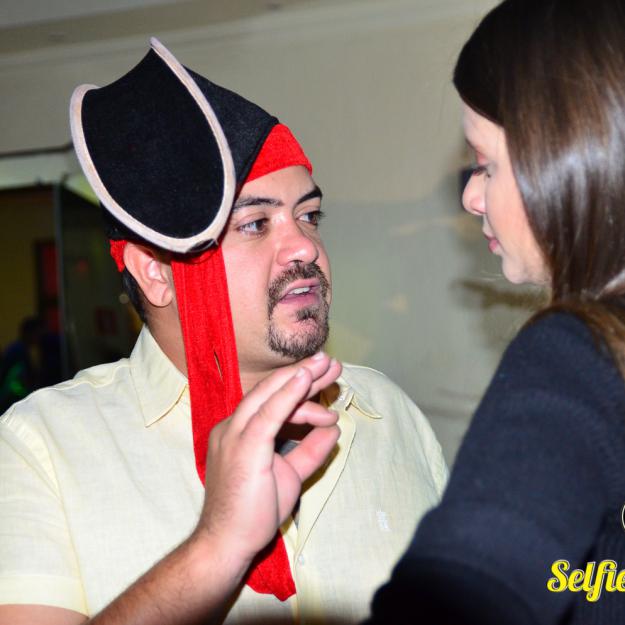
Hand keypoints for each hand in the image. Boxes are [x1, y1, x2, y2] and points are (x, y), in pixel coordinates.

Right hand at [196, 353, 341, 566]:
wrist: (228, 543)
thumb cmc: (253, 511)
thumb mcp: (290, 475)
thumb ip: (309, 451)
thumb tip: (334, 432)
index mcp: (240, 432)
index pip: (272, 403)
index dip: (299, 388)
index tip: (324, 377)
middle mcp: (234, 427)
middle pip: (271, 392)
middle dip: (303, 374)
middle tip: (330, 361)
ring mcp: (235, 435)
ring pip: (269, 396)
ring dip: (301, 379)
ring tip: (329, 369)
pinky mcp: (243, 446)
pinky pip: (268, 414)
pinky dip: (288, 394)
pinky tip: (306, 379)